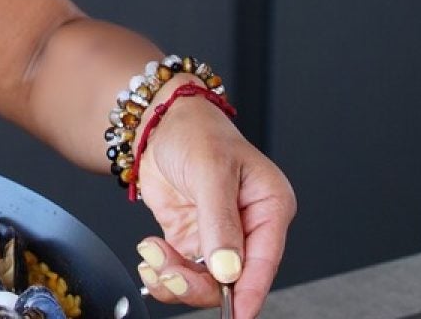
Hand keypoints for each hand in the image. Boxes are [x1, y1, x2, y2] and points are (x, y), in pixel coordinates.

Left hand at [132, 92, 294, 316]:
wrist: (157, 121)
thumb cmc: (195, 131)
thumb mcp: (210, 171)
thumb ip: (220, 222)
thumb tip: (229, 269)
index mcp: (269, 206)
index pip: (265, 259)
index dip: (251, 290)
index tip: (238, 313)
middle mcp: (248, 225)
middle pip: (234, 278)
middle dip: (199, 284)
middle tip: (171, 275)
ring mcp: (219, 235)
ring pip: (206, 281)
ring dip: (176, 279)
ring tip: (154, 258)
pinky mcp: (192, 239)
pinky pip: (183, 271)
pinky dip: (164, 272)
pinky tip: (150, 256)